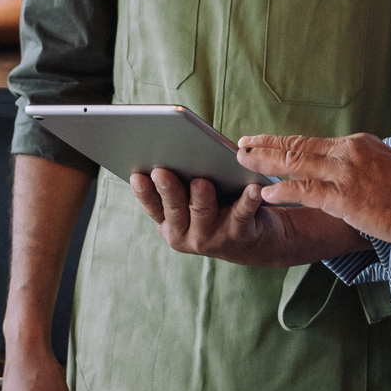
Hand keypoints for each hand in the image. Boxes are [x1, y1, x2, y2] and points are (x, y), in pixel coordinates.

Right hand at [127, 168, 288, 265]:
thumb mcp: (191, 201)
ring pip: (203, 212)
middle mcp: (186, 235)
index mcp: (169, 223)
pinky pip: (242, 214)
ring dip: (201, 196)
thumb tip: (167, 149)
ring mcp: (212, 238)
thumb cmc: (216, 208)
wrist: (253, 241)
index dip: (144, 191)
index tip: (137, 175)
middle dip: (168, 189)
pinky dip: (247, 200)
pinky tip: (252, 187)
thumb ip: (179, 182)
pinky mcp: (240, 235)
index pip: (152, 205)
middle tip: (162, 172)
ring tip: (201, 181)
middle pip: (175, 208)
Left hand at [236, 134, 390, 246]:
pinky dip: (283, 191)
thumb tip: (340, 170)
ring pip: (296, 164)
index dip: (281, 142)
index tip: (260, 141)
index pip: (310, 142)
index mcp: (356, 144)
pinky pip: (306, 192)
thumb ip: (358, 166)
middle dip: (265, 146)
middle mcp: (347, 153)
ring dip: (265, 163)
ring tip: (243, 162)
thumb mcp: (384, 166)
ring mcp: (345, 175)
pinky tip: (266, 193)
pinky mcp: (346, 198)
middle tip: (240, 145)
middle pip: (296, 146)